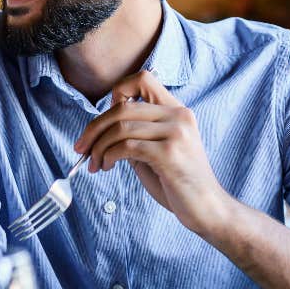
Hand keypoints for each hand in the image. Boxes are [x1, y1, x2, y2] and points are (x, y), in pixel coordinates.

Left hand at [73, 70, 231, 236]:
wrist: (207, 209)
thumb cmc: (177, 182)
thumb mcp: (153, 151)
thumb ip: (134, 135)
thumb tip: (100, 128)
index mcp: (176, 110)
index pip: (142, 78)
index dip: (117, 92)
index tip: (104, 120)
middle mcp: (178, 115)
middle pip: (122, 107)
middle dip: (94, 129)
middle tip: (81, 148)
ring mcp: (176, 132)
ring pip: (121, 127)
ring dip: (99, 147)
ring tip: (96, 164)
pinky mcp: (170, 152)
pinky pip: (126, 146)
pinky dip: (108, 156)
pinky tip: (107, 167)